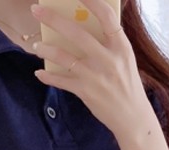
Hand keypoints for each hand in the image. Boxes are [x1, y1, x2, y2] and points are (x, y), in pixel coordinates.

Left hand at [30, 0, 152, 136]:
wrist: (132, 118)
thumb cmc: (127, 85)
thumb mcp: (125, 60)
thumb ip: (110, 43)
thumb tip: (85, 24)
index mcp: (121, 47)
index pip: (106, 16)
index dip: (91, 1)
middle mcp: (108, 59)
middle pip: (76, 33)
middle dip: (53, 19)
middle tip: (36, 10)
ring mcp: (95, 76)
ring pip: (64, 57)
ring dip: (46, 49)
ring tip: (37, 46)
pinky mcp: (86, 91)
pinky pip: (61, 81)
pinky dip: (48, 76)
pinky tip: (39, 73)